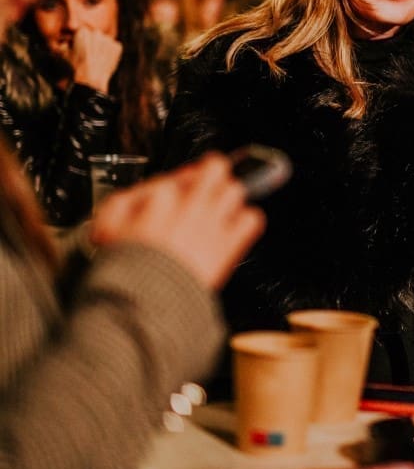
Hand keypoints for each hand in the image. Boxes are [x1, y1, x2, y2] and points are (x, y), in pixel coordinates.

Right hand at [70, 26, 121, 93]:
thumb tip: (66, 42)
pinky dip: (110, 52)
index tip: (80, 48)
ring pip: (105, 40)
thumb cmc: (75, 68)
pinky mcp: (117, 47)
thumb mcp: (63, 54)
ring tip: (96, 58)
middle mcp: (97, 32)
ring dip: (102, 46)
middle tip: (88, 54)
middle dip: (92, 42)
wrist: (91, 80)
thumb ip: (64, 44)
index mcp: (83, 31)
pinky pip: (114, 47)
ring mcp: (109, 39)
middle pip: (94, 34)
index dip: (80, 40)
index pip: (82, 31)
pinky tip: (104, 60)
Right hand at [90, 153, 264, 288]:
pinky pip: (252, 219)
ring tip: (222, 206)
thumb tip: (138, 194)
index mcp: (162, 200)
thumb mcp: (106, 228)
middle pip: (215, 168)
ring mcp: (213, 223)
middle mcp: (192, 206)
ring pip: (235, 189)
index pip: (177, 175)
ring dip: (230, 195)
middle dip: (212, 172)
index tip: (176, 193)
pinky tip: (236, 227)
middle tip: (209, 183)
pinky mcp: (230, 245)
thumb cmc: (125, 270)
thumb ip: (121, 203)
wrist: (146, 300)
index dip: (179, 182)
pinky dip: (247, 221)